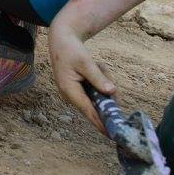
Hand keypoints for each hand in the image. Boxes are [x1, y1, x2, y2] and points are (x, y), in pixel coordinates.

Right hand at [48, 16, 114, 134]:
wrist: (61, 39)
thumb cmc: (70, 50)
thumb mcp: (85, 62)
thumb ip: (98, 78)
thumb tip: (111, 92)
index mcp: (70, 91)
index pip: (89, 112)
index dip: (101, 123)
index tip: (112, 135)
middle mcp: (72, 96)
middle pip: (97, 103)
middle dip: (105, 90)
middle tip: (101, 68)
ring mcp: (76, 93)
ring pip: (99, 95)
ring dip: (102, 80)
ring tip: (95, 64)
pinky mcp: (80, 90)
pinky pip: (96, 90)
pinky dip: (99, 79)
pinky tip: (94, 66)